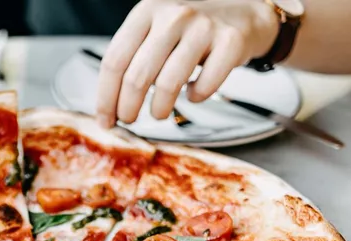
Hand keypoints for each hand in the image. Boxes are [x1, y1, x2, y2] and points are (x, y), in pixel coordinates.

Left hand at [96, 0, 279, 126]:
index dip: (106, 96)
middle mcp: (173, 14)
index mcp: (147, 10)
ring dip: (159, 109)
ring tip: (159, 113)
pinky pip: (205, 86)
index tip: (105, 119)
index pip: (115, 60)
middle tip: (129, 121)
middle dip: (128, 109)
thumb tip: (110, 103)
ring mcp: (203, 27)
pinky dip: (195, 98)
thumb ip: (135, 54)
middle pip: (137, 76)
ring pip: (168, 84)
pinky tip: (193, 93)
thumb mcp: (158, 25)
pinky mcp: (230, 41)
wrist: (245, 9)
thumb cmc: (194, 25)